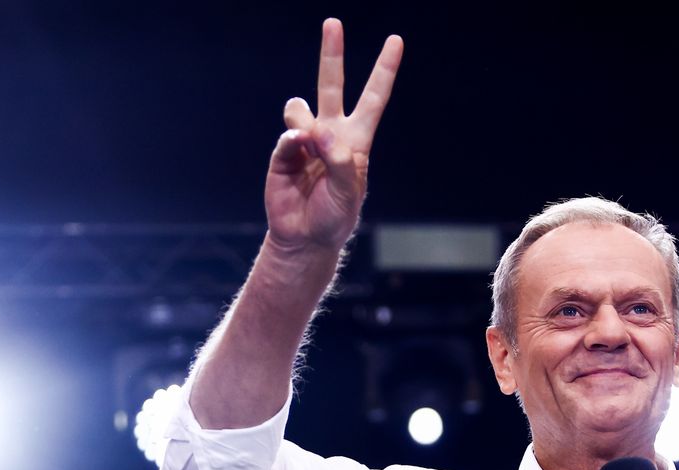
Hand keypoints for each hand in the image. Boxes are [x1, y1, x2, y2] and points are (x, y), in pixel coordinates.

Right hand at [263, 18, 402, 253]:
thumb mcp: (348, 191)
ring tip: (309, 147)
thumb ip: (338, 159)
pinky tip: (296, 154)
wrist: (304, 237)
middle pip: (331, 85)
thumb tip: (315, 130)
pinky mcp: (283, 152)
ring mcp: (305, 141)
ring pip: (299, 109)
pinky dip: (292, 143)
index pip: (373, 99)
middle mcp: (331, 134)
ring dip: (304, 122)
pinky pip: (286, 135)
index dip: (384, 70)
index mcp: (356, 140)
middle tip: (333, 23)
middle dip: (331, 54)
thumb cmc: (334, 216)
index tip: (396, 41)